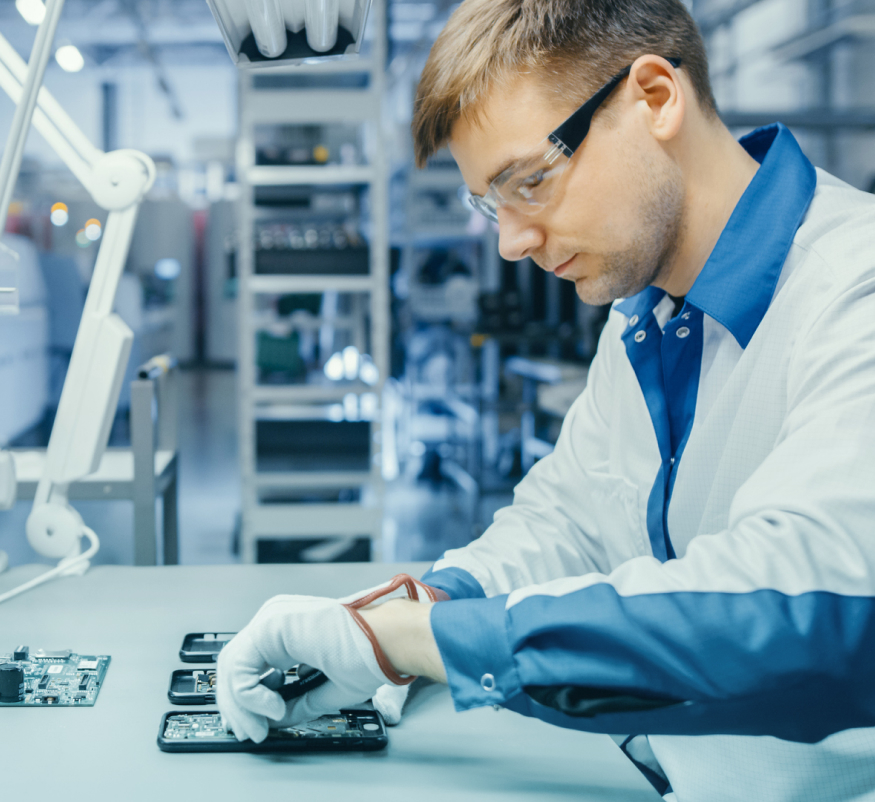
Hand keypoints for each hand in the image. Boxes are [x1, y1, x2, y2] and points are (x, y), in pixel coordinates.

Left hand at [217, 575, 448, 741]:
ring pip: (231, 667)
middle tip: (251, 732)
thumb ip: (297, 701)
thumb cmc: (371, 653)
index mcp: (287, 629)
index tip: (258, 725)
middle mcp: (275, 619)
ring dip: (242, 706)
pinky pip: (241, 668)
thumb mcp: (326, 687)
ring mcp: (271, 619)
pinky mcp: (270, 626)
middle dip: (238, 706)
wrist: (389, 638)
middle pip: (234, 665)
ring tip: (262, 726)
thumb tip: (275, 719)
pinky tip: (273, 707)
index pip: (248, 664)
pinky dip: (251, 696)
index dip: (247, 699)